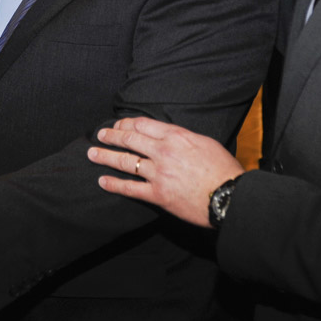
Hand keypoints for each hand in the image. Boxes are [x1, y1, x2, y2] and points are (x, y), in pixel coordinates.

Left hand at [87, 117, 244, 227]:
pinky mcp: (158, 195)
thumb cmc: (223, 169)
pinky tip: (102, 181)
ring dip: (106, 156)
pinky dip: (114, 185)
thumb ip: (184, 138)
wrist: (228, 196)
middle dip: (112, 135)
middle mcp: (163, 152)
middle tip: (100, 134)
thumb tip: (170, 137)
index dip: (127, 124)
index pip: (143, 125)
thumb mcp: (205, 143)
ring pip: (125, 161)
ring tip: (92, 153)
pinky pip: (131, 189)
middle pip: (130, 139)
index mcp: (176, 136)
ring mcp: (158, 173)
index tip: (120, 125)